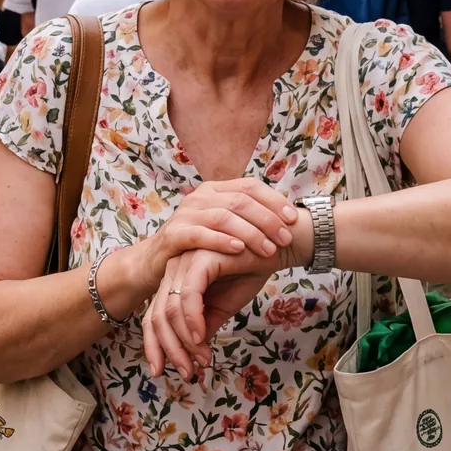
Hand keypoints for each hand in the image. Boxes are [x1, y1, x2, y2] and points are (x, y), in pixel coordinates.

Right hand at [110, 178, 298, 313]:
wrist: (156, 264)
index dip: (274, 200)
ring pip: (223, 216)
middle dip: (267, 219)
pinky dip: (221, 241)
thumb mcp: (223, 227)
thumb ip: (247, 218)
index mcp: (215, 190)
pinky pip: (200, 234)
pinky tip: (238, 250)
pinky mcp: (173, 234)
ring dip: (250, 232)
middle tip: (285, 238)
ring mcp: (185, 214)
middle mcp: (200, 196)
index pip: (250, 186)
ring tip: (269, 249)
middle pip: (240, 200)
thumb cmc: (198, 247)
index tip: (293, 218)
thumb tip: (286, 218)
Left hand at [142, 244, 287, 380]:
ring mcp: (183, 262)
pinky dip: (192, 319)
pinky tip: (201, 337)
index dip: (155, 346)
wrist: (276, 248)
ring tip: (201, 359)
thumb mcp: (223, 307)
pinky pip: (189, 295)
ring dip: (184, 341)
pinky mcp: (199, 258)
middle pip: (156, 316)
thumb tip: (191, 352)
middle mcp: (173, 270)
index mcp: (175, 280)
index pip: (154, 316)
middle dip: (169, 349)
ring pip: (170, 309)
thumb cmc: (249, 272)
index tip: (161, 371)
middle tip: (186, 372)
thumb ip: (204, 325)